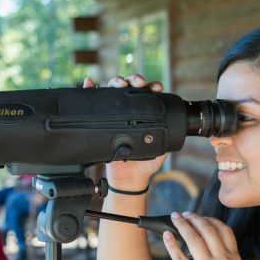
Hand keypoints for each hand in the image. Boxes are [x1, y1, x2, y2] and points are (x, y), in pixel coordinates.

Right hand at [83, 74, 167, 189]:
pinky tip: (89, 82)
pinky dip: (90, 89)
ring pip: (114, 90)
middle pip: (131, 88)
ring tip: (119, 83)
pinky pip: (94, 102)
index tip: (155, 87)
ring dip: (116, 81)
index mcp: (146, 114)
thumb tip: (170, 126)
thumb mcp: (160, 150)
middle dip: (134, 80)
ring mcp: (114, 113)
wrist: (128, 178)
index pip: (149, 94)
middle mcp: (130, 110)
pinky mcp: (100, 119)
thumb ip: (166, 138)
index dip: (152, 87)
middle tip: (137, 83)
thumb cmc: (145, 163)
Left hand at [161, 212, 249, 259]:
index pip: (224, 230)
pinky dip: (171, 243)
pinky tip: (166, 235)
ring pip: (193, 237)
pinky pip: (179, 256)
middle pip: (207, 229)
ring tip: (175, 218)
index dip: (212, 220)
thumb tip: (214, 250)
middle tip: (185, 214)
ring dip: (182, 224)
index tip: (203, 218)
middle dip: (195, 218)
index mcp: (235, 258)